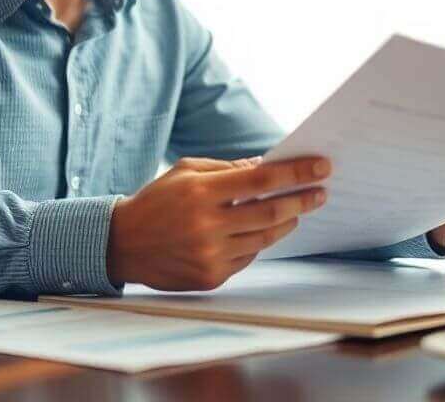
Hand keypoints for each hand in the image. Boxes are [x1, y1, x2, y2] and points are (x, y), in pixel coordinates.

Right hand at [106, 156, 328, 290]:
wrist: (122, 244)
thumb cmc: (157, 201)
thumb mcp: (186, 172)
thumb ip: (227, 169)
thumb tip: (267, 167)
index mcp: (201, 191)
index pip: (261, 179)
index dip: (296, 173)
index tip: (322, 167)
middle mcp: (207, 225)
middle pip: (271, 212)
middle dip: (302, 200)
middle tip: (320, 192)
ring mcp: (210, 254)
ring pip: (265, 238)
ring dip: (286, 222)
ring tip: (296, 211)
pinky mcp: (211, 277)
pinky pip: (248, 258)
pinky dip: (258, 241)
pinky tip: (260, 230)